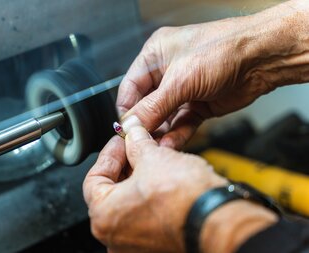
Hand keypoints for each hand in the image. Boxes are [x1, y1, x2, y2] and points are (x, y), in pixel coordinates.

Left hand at [83, 124, 226, 252]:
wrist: (220, 221)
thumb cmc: (185, 199)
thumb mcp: (154, 157)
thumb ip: (136, 142)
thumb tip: (133, 132)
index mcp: (104, 216)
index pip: (94, 178)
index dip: (110, 154)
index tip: (122, 142)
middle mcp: (114, 237)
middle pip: (112, 191)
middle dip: (126, 165)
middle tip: (137, 147)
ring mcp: (135, 246)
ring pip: (130, 204)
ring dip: (139, 179)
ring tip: (153, 160)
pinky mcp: (155, 247)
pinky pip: (146, 216)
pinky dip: (150, 197)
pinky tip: (163, 180)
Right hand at [117, 1, 308, 148]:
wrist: (262, 58)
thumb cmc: (224, 49)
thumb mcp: (180, 79)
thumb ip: (153, 106)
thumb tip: (131, 124)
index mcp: (155, 55)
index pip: (130, 88)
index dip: (126, 110)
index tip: (124, 131)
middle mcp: (167, 72)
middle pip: (146, 105)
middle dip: (144, 124)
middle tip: (139, 143)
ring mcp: (183, 89)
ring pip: (164, 117)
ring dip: (160, 133)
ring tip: (154, 148)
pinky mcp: (198, 104)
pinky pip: (182, 123)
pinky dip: (176, 134)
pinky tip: (170, 144)